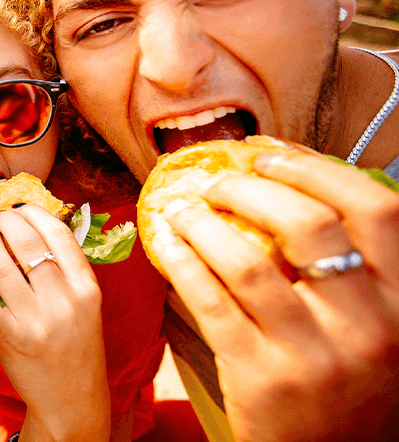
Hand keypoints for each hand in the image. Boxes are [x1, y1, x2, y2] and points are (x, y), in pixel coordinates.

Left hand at [0, 206, 109, 441]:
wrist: (72, 399)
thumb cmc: (74, 347)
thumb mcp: (84, 306)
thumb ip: (65, 271)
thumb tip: (32, 228)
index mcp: (87, 287)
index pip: (59, 234)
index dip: (34, 213)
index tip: (18, 206)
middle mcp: (66, 301)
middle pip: (29, 243)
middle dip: (6, 222)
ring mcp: (38, 321)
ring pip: (3, 266)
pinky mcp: (11, 338)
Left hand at [153, 151, 398, 441]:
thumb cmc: (348, 387)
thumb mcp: (376, 326)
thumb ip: (354, 271)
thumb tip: (287, 189)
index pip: (377, 209)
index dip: (318, 169)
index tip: (271, 154)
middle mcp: (372, 326)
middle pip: (309, 223)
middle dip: (250, 187)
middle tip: (217, 180)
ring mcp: (317, 354)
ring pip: (248, 260)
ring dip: (202, 222)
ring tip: (181, 210)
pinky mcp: (262, 378)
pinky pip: (210, 301)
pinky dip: (181, 262)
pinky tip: (166, 245)